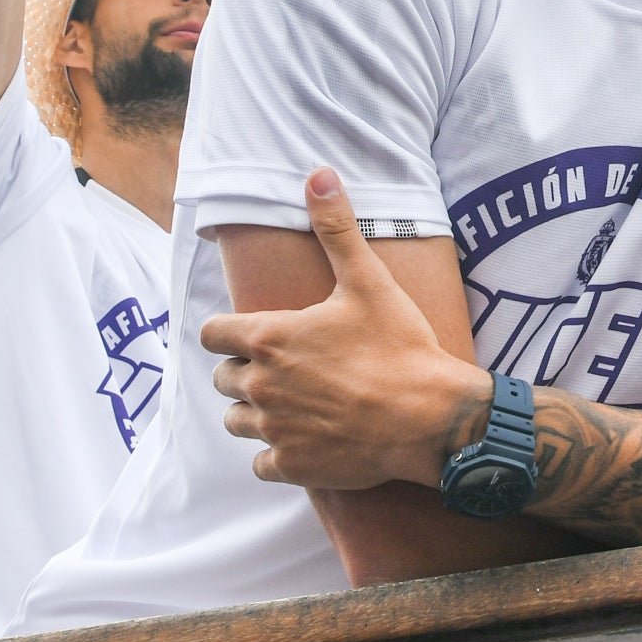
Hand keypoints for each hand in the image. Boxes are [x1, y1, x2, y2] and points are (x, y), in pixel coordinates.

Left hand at [206, 168, 482, 488]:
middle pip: (223, 379)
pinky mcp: (291, 466)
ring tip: (292, 404)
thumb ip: (336, 228)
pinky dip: (276, 454)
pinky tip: (305, 440)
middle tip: (285, 368)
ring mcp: (274, 429)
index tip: (252, 335)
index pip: (211, 335)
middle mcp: (260, 385)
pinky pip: (261, 463)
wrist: (431, 417)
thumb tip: (319, 174)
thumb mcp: (367, 281)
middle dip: (245, 372)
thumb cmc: (399, 346)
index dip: (228, 333)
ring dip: (255, 413)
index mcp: (268, 338)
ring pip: (237, 422)